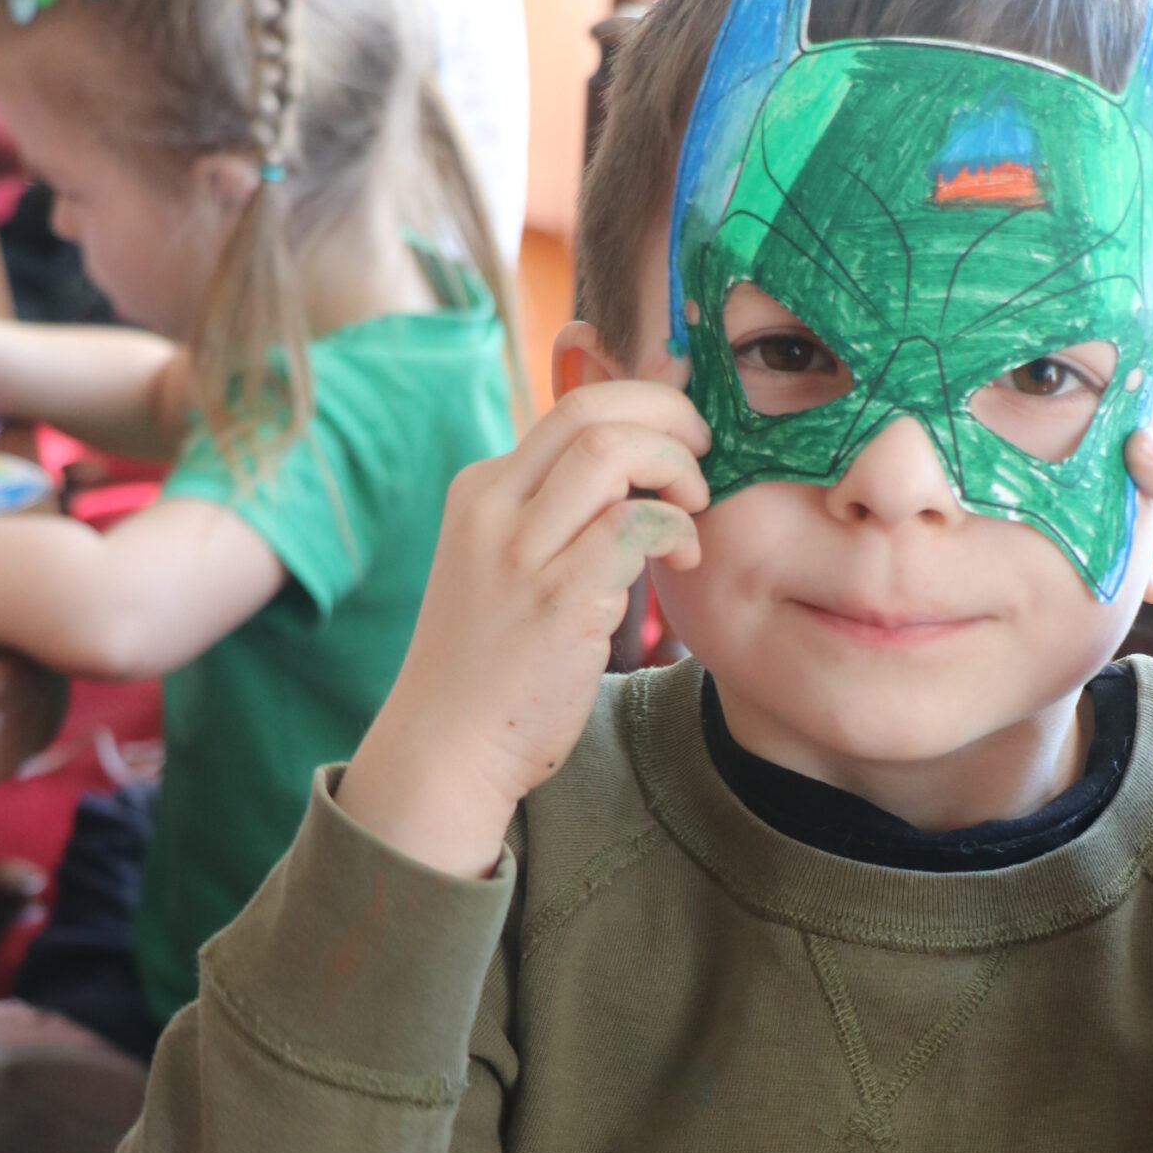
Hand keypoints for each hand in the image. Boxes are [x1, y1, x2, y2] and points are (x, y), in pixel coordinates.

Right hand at [338, 378, 708, 875]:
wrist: (445, 748)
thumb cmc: (492, 664)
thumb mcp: (504, 565)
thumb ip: (554, 515)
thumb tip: (636, 470)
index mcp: (482, 490)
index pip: (574, 405)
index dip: (647, 404)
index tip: (685, 433)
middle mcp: (493, 508)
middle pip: (593, 410)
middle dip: (670, 415)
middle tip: (707, 450)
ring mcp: (520, 552)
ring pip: (612, 452)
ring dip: (677, 467)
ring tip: (696, 507)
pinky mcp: (556, 600)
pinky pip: (634, 526)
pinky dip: (678, 529)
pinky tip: (686, 560)